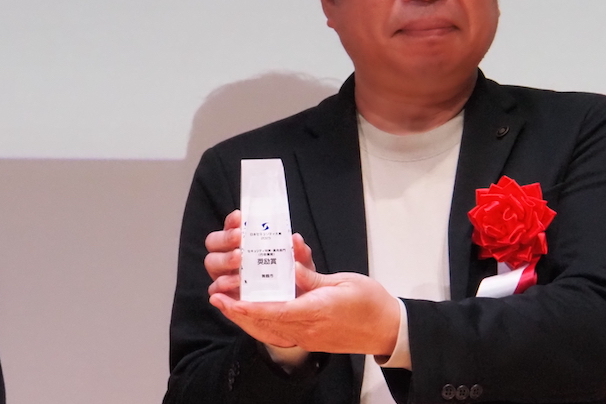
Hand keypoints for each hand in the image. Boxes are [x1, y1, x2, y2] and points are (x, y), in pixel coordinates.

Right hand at [203, 210, 315, 299]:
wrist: (293, 309)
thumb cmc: (293, 282)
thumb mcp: (301, 267)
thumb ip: (300, 255)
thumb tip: (296, 239)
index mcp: (244, 244)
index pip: (231, 226)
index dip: (232, 220)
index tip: (240, 217)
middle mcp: (229, 256)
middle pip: (214, 242)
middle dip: (225, 238)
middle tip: (240, 238)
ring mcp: (224, 275)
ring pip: (211, 262)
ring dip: (224, 259)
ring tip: (239, 260)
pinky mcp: (225, 295)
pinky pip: (215, 288)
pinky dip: (222, 284)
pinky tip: (236, 282)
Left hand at [210, 264, 399, 355]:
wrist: (388, 329)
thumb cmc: (370, 302)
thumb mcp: (341, 282)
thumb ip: (311, 277)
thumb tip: (289, 266)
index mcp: (316, 312)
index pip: (276, 311)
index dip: (250, 307)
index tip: (230, 300)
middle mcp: (308, 329)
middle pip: (265, 323)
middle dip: (238, 312)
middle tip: (216, 298)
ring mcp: (308, 337)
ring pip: (269, 330)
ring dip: (246, 317)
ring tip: (226, 304)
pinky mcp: (310, 339)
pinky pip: (279, 332)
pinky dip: (261, 322)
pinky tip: (249, 312)